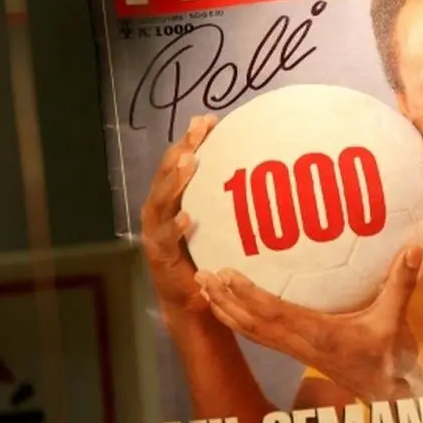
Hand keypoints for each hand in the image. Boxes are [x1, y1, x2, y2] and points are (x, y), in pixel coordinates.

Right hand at [139, 114, 217, 318]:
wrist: (193, 303)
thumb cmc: (210, 259)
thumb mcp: (221, 227)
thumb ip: (230, 204)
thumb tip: (265, 178)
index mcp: (174, 200)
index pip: (181, 164)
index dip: (192, 141)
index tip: (210, 120)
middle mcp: (161, 212)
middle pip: (167, 174)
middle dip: (182, 149)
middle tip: (198, 129)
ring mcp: (157, 233)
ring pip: (161, 201)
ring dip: (175, 180)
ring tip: (190, 161)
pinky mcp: (159, 257)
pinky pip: (166, 239)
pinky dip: (176, 227)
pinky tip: (188, 217)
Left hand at [198, 246, 422, 398]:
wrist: (385, 390)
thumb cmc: (388, 355)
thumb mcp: (395, 318)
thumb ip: (402, 283)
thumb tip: (414, 247)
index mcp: (319, 334)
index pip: (276, 314)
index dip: (248, 295)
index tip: (227, 274)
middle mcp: (300, 343)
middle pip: (252, 323)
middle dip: (224, 299)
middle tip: (200, 275)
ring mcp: (294, 349)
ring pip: (249, 330)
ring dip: (224, 309)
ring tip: (203, 286)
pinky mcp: (295, 350)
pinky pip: (257, 335)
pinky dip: (237, 319)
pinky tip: (224, 305)